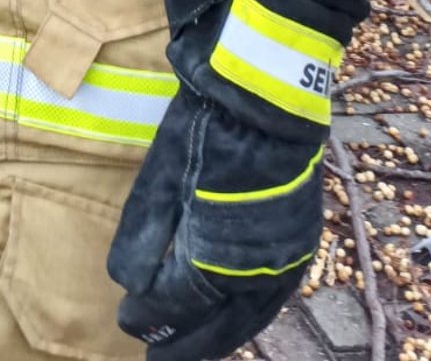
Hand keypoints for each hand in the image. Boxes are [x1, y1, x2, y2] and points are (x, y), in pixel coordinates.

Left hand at [108, 86, 322, 360]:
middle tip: (157, 360)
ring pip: (248, 317)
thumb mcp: (162, 178)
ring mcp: (286, 260)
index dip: (153, 317)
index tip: (127, 325)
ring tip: (192, 350)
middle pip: (217, 322)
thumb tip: (128, 288)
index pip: (179, 300)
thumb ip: (145, 237)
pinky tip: (232, 317)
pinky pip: (272, 298)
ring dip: (219, 336)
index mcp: (220, 253)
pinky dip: (248, 314)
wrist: (266, 96)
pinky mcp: (302, 245)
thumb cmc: (207, 131)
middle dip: (186, 344)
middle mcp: (258, 269)